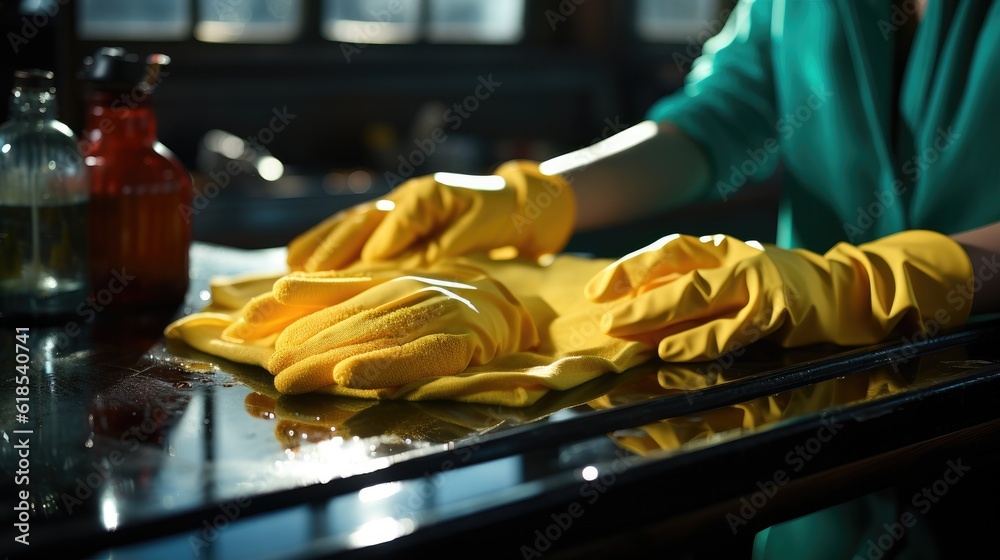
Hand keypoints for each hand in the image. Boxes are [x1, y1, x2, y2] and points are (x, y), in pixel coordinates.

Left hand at [227, 263, 539, 393]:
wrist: (506, 308)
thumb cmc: (436, 304)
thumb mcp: (386, 288)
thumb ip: (336, 290)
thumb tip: (279, 288)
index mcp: (385, 282)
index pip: (330, 303)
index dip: (289, 320)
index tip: (248, 335)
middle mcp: (407, 294)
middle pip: (348, 324)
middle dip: (304, 348)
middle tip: (270, 371)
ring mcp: (435, 317)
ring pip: (375, 339)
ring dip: (330, 359)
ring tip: (292, 377)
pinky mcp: (462, 343)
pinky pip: (419, 356)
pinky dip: (384, 366)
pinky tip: (354, 376)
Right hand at [286, 160, 574, 271]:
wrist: (520, 202)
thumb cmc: (503, 217)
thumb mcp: (476, 232)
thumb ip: (437, 247)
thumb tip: (390, 265)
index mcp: (426, 196)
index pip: (388, 227)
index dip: (366, 256)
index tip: (344, 282)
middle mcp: (405, 197)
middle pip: (359, 223)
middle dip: (330, 252)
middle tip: (301, 277)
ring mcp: (398, 205)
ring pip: (350, 225)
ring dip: (320, 246)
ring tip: (290, 269)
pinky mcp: (395, 218)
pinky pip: (355, 229)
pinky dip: (327, 243)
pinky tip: (302, 259)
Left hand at [584, 231, 973, 360]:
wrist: (845, 291)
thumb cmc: (776, 289)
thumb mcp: (731, 278)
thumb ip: (690, 289)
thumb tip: (635, 311)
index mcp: (718, 249)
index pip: (665, 252)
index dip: (628, 269)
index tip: (595, 290)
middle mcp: (733, 258)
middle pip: (674, 271)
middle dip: (633, 293)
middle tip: (601, 313)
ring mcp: (757, 280)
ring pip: (698, 294)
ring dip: (656, 313)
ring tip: (624, 329)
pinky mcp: (777, 308)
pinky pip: (731, 328)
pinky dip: (699, 340)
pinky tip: (672, 349)